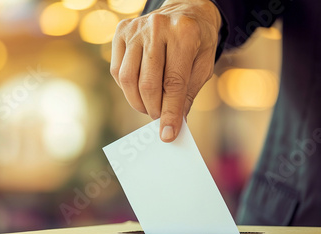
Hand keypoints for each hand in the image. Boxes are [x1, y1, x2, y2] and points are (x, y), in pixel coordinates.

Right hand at [110, 0, 221, 141]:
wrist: (185, 11)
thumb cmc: (197, 43)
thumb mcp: (203, 67)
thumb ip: (187, 94)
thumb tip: (172, 124)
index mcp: (184, 34)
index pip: (174, 83)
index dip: (170, 113)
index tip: (168, 134)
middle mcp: (157, 27)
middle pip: (147, 83)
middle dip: (153, 109)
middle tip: (159, 120)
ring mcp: (136, 28)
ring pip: (128, 79)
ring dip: (138, 102)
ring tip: (149, 107)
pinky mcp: (121, 31)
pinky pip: (117, 70)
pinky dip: (127, 88)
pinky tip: (139, 90)